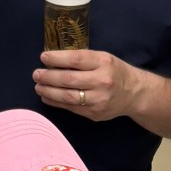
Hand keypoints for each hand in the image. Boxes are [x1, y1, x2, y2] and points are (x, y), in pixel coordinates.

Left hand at [33, 50, 147, 121]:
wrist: (134, 93)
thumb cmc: (114, 71)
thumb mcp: (104, 58)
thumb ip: (83, 59)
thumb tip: (53, 60)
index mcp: (104, 63)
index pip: (76, 60)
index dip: (57, 59)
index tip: (43, 57)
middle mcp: (102, 81)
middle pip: (69, 79)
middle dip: (48, 76)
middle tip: (36, 74)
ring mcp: (99, 99)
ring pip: (68, 96)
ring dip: (48, 91)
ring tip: (38, 86)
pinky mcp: (95, 113)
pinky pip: (71, 108)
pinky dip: (55, 102)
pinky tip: (47, 96)